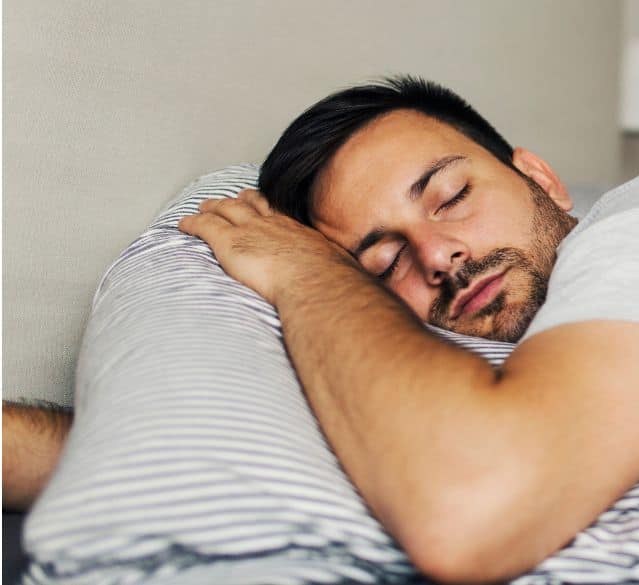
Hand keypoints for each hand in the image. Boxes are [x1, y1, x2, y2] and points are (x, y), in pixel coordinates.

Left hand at [178, 189, 357, 303]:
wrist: (317, 285)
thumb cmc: (334, 284)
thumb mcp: (349, 269)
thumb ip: (362, 264)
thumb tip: (387, 262)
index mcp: (299, 232)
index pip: (279, 213)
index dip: (266, 206)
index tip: (261, 202)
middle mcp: (275, 225)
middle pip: (251, 204)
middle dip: (238, 200)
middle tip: (229, 198)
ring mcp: (251, 230)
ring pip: (225, 210)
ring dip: (212, 207)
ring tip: (203, 207)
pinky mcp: (229, 242)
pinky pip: (204, 226)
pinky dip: (192, 223)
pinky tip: (183, 224)